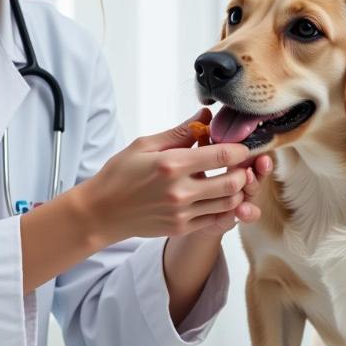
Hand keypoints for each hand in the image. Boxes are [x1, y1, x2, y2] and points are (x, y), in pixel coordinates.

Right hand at [85, 108, 269, 244]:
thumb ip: (180, 132)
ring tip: (231, 179)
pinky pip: (216, 219)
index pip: (222, 155)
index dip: (240, 149)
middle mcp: (180, 191)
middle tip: (241, 164)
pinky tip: (218, 196)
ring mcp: (182, 213)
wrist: (102, 212)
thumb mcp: (145, 145)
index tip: (241, 146)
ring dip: (237, 190)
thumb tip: (205, 117)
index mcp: (172, 164)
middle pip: (233, 181)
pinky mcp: (181, 228)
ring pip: (229, 203)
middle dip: (243, 171)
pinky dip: (224, 207)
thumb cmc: (120, 174)